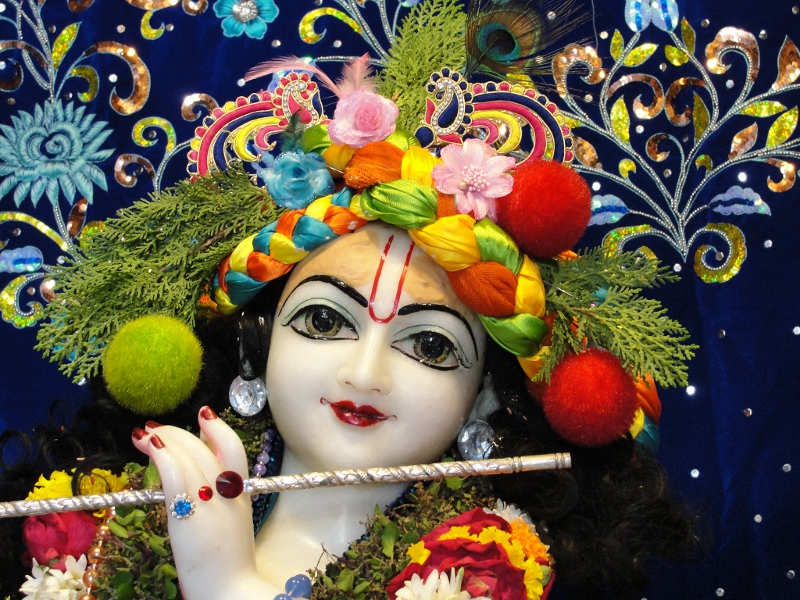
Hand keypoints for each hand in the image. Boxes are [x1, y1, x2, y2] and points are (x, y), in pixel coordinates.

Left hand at [132, 407, 272, 599]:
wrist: (231, 592)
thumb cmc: (228, 569)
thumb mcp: (232, 529)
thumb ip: (218, 506)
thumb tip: (195, 491)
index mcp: (240, 496)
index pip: (233, 450)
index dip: (217, 429)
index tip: (203, 416)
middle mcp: (227, 494)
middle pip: (205, 448)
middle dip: (179, 432)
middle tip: (155, 429)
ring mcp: (209, 503)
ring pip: (188, 456)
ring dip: (165, 439)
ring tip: (143, 435)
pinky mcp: (188, 516)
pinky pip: (175, 475)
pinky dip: (163, 456)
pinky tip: (150, 447)